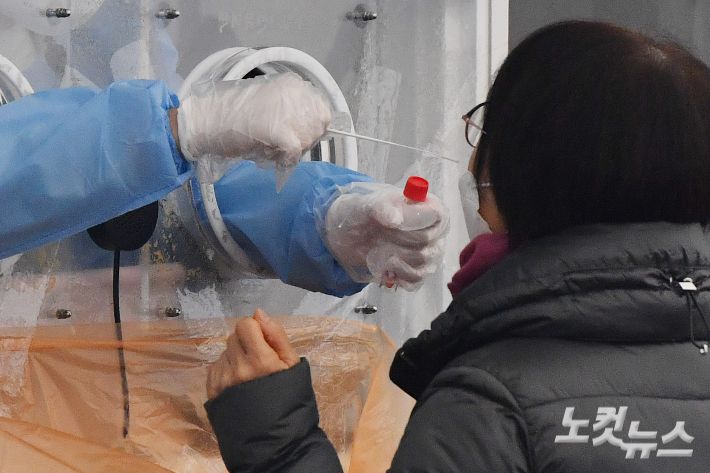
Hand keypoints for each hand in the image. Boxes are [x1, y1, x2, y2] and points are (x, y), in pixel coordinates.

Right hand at [178, 72, 331, 165]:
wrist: (206, 120)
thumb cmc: (232, 115)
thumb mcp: (268, 104)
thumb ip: (289, 111)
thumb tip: (309, 128)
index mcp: (292, 84)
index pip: (322, 109)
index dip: (312, 127)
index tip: (298, 135)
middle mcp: (295, 94)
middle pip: (320, 126)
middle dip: (305, 139)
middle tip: (282, 145)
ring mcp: (289, 112)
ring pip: (309, 139)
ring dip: (293, 150)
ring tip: (270, 147)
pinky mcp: (282, 132)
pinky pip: (295, 152)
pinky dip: (285, 159)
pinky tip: (269, 154)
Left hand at [206, 309, 299, 399]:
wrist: (273, 437)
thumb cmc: (289, 399)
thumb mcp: (292, 365)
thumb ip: (276, 335)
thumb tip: (258, 313)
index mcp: (260, 360)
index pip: (245, 325)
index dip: (255, 330)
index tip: (264, 344)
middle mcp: (238, 368)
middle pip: (234, 336)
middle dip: (246, 343)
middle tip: (258, 361)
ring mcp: (222, 380)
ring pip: (225, 351)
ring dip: (236, 357)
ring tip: (249, 376)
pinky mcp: (211, 390)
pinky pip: (216, 366)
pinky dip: (227, 369)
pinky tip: (239, 384)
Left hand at [323, 183, 449, 289]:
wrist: (353, 237)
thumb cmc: (365, 215)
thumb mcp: (367, 206)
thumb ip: (381, 208)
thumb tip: (395, 219)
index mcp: (427, 206)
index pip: (437, 214)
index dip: (416, 221)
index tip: (393, 224)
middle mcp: (434, 230)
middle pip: (428, 241)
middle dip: (398, 240)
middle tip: (380, 235)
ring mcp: (430, 253)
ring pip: (423, 261)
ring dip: (396, 257)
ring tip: (380, 249)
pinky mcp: (421, 272)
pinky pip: (417, 279)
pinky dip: (398, 275)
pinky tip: (386, 267)